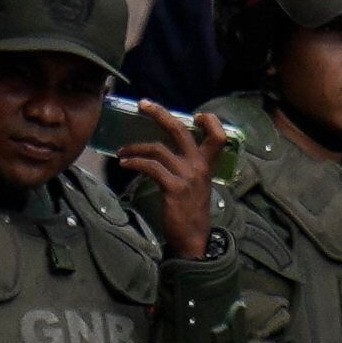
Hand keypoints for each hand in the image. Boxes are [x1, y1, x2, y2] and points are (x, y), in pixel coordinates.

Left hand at [116, 101, 223, 260]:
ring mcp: (186, 176)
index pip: (218, 136)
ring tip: (122, 152)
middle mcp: (199, 166)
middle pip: (180, 130)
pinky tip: (125, 164)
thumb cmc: (192, 212)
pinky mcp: (173, 188)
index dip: (210, 122)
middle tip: (142, 104)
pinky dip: (135, 162)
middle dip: (159, 113)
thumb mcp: (197, 185)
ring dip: (135, 148)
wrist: (193, 238)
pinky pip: (150, 167)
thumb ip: (188, 167)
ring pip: (157, 149)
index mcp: (207, 165)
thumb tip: (164, 152)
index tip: (195, 115)